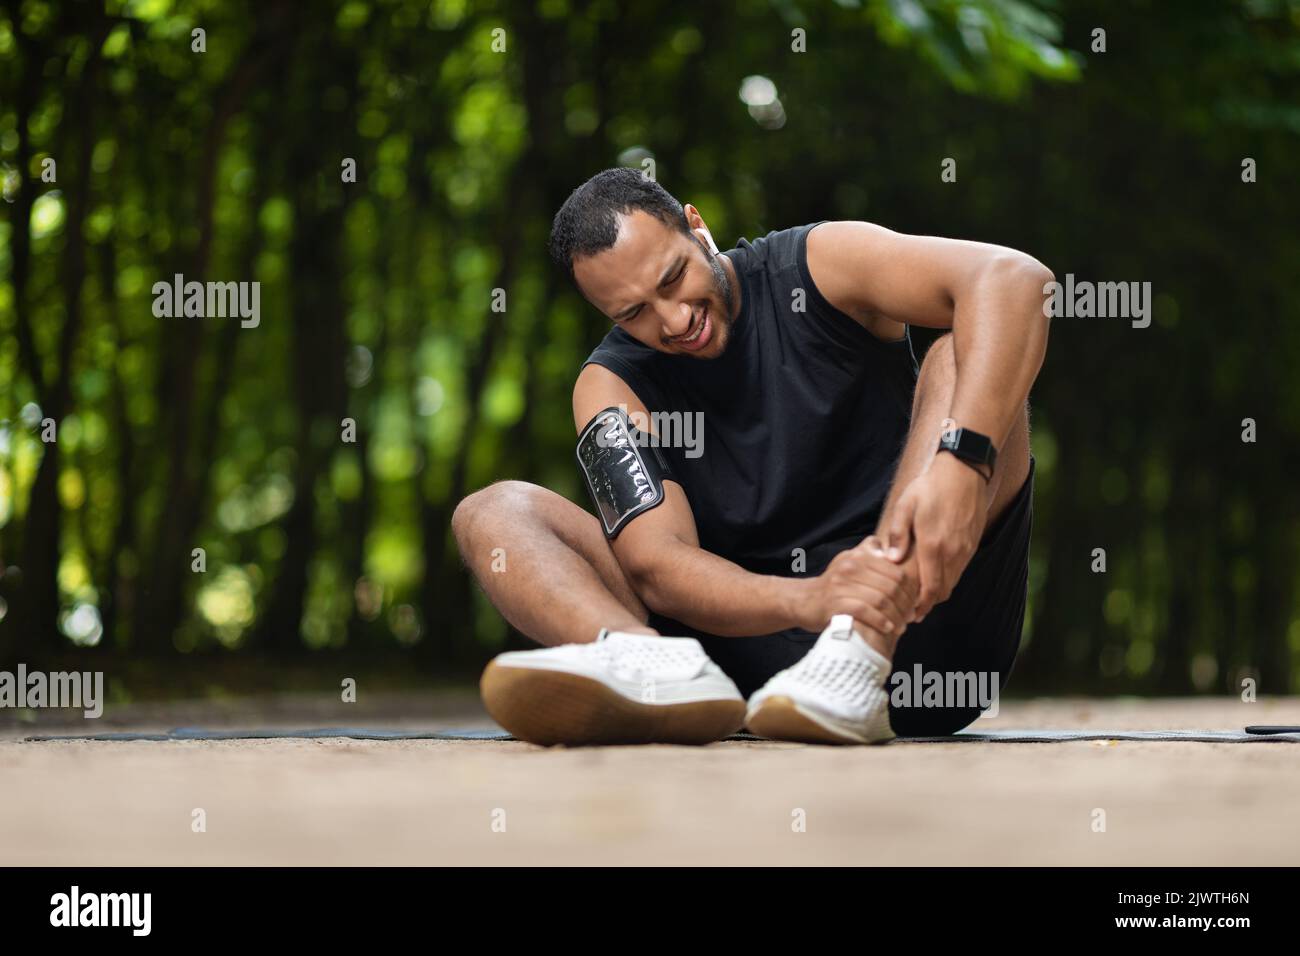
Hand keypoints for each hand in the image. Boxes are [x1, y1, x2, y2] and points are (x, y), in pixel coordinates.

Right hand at [796, 535, 918, 639]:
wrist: (804, 601)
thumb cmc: (835, 584)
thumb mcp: (850, 560)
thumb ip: (869, 550)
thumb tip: (892, 550)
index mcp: (859, 556)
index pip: (896, 572)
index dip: (910, 590)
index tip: (914, 604)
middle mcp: (850, 566)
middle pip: (891, 586)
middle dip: (906, 605)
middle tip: (911, 617)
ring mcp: (841, 585)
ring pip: (881, 600)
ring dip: (896, 616)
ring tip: (902, 626)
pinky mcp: (835, 603)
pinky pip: (865, 611)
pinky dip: (880, 621)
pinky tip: (888, 628)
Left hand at [881, 452, 989, 619]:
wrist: (964, 471)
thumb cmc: (930, 487)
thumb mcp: (905, 506)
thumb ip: (898, 535)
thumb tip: (892, 561)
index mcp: (933, 546)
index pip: (929, 589)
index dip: (920, 606)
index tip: (908, 616)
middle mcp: (953, 552)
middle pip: (943, 592)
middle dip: (928, 605)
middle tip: (911, 612)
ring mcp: (965, 549)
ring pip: (953, 582)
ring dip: (938, 593)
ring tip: (920, 598)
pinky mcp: (972, 543)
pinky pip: (960, 570)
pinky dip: (948, 579)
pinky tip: (935, 577)